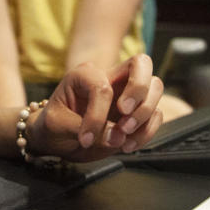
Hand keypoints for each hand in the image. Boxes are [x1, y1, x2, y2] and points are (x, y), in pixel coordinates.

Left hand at [30, 54, 164, 160]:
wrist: (56, 140)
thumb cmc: (53, 126)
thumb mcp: (57, 125)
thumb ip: (84, 127)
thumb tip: (116, 134)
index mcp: (86, 74)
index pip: (102, 88)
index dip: (97, 116)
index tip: (85, 139)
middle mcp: (110, 78)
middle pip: (142, 64)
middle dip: (138, 90)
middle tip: (124, 117)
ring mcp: (126, 94)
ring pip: (156, 87)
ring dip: (145, 113)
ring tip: (124, 136)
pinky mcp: (136, 113)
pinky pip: (157, 115)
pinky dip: (148, 131)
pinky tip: (128, 145)